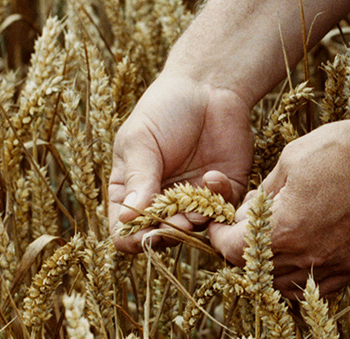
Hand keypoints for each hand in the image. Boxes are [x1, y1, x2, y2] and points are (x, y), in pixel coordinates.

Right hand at [107, 74, 255, 252]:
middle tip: (178, 218)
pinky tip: (214, 175)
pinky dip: (219, 200)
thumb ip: (139, 179)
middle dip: (169, 232)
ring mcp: (193, 201)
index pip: (124, 232)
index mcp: (130, 192)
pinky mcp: (225, 193)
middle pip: (159, 238)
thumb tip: (129, 219)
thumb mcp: (141, 141)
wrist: (208, 87)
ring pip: (193, 232)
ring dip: (195, 220)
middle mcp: (161, 203)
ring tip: (196, 201)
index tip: (146, 229)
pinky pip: (223, 214)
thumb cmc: (164, 109)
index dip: (133, 238)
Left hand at [209, 120, 349, 292]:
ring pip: (282, 285)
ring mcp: (332, 266)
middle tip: (242, 227)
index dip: (218, 234)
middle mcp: (306, 257)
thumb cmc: (344, 151)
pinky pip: (314, 288)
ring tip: (269, 241)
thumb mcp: (289, 161)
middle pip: (254, 270)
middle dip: (241, 248)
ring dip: (268, 267)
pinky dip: (299, 277)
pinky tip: (298, 256)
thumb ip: (261, 195)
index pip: (232, 249)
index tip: (218, 222)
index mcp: (283, 230)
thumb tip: (246, 213)